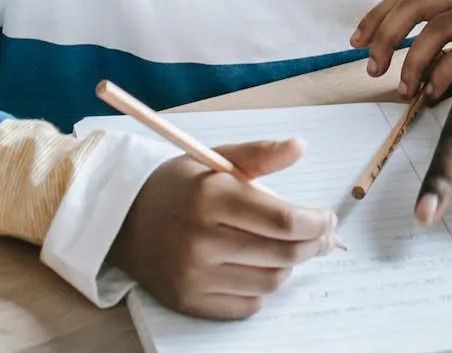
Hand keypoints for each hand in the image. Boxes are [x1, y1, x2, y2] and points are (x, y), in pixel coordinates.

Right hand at [107, 139, 340, 319]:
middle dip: (314, 244)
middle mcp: (200, 240)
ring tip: (289, 248)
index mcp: (210, 198)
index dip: (317, 222)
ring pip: (271, 281)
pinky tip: (259, 267)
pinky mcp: (189, 300)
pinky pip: (248, 304)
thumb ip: (261, 154)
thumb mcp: (216, 159)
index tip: (328, 218)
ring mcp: (193, 276)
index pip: (283, 219)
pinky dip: (263, 288)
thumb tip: (300, 146)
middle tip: (323, 235)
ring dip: (289, 265)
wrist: (124, 222)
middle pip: (284, 253)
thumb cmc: (180, 187)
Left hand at [351, 0, 451, 100]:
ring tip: (407, 91)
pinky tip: (437, 95)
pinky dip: (442, 75)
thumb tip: (410, 83)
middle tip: (373, 70)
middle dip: (386, 36)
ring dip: (412, 62)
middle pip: (417, 3)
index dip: (378, 16)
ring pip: (438, 27)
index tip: (355, 42)